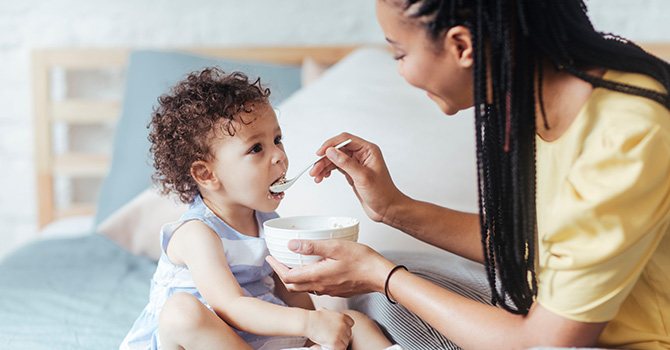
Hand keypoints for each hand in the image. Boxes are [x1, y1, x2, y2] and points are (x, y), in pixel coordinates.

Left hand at [266, 239, 395, 296]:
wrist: (380, 275)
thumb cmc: (362, 260)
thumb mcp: (336, 247)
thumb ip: (312, 246)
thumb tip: (291, 245)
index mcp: (317, 276)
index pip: (287, 276)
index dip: (276, 267)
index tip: (270, 258)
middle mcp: (320, 286)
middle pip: (293, 285)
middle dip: (282, 273)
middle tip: (277, 261)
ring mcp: (328, 290)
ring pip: (304, 287)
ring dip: (294, 277)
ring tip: (292, 264)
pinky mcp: (336, 290)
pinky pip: (316, 288)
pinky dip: (307, 279)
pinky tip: (312, 269)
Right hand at [306, 308, 353, 349]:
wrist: (309, 322)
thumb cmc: (314, 317)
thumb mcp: (325, 311)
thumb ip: (329, 313)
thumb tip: (326, 312)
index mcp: (342, 316)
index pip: (351, 323)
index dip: (346, 327)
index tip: (341, 330)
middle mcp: (343, 325)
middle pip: (349, 333)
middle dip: (343, 336)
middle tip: (335, 337)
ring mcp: (340, 334)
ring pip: (346, 342)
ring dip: (341, 343)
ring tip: (333, 342)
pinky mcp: (336, 342)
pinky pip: (342, 348)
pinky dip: (338, 348)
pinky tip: (333, 346)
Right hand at [309, 133, 405, 222]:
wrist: (388, 208)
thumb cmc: (383, 193)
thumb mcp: (363, 177)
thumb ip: (346, 163)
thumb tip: (331, 151)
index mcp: (368, 150)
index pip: (346, 140)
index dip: (331, 145)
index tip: (320, 153)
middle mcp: (362, 155)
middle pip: (338, 150)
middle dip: (325, 159)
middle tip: (315, 169)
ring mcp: (357, 164)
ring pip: (335, 159)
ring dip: (324, 166)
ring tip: (316, 175)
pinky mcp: (352, 173)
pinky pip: (337, 168)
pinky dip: (328, 171)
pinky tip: (323, 177)